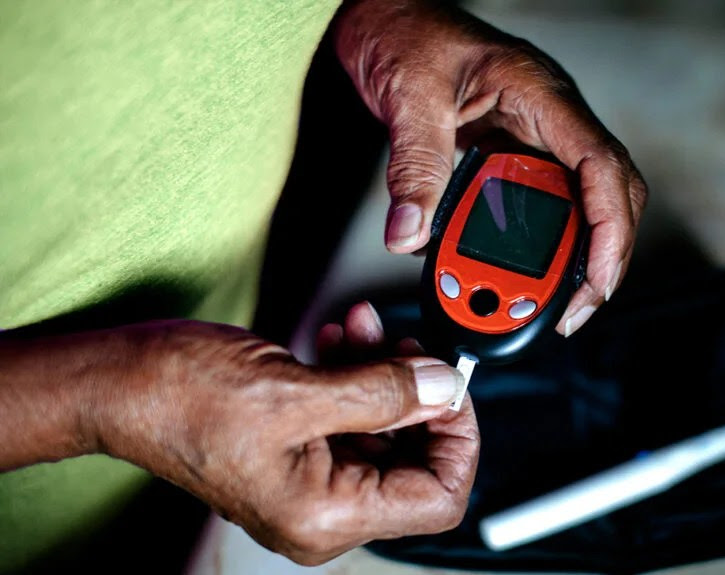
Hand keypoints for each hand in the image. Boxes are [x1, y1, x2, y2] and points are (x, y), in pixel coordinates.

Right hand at [87, 313, 476, 565]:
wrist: (117, 382)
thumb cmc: (178, 396)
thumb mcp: (297, 389)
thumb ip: (384, 393)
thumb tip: (442, 389)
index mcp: (325, 515)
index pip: (437, 497)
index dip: (457, 439)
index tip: (451, 386)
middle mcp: (321, 512)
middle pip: (414, 462)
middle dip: (419, 396)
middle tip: (411, 350)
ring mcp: (309, 483)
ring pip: (384, 432)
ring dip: (385, 375)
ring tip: (366, 331)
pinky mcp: (297, 453)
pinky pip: (351, 419)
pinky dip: (357, 376)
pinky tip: (344, 341)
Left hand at [334, 0, 647, 335]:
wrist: (386, 17)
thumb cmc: (408, 33)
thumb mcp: (409, 97)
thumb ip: (414, 166)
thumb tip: (411, 234)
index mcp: (542, 96)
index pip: (603, 166)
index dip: (611, 229)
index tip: (597, 280)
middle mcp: (551, 121)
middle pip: (608, 197)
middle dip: (600, 259)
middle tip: (572, 311)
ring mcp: (536, 139)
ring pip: (580, 206)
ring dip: (570, 258)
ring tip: (545, 303)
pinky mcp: (514, 156)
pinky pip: (541, 207)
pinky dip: (536, 245)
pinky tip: (517, 271)